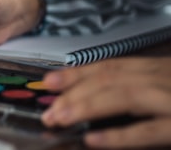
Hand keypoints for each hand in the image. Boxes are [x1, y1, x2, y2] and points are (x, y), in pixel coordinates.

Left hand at [41, 57, 170, 148]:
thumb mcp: (167, 84)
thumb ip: (139, 89)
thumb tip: (98, 97)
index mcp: (154, 68)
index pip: (108, 67)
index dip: (75, 73)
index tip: (49, 81)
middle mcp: (160, 78)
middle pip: (109, 79)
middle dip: (74, 93)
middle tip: (49, 110)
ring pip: (123, 97)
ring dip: (86, 107)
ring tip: (60, 119)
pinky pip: (148, 130)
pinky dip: (118, 134)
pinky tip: (92, 139)